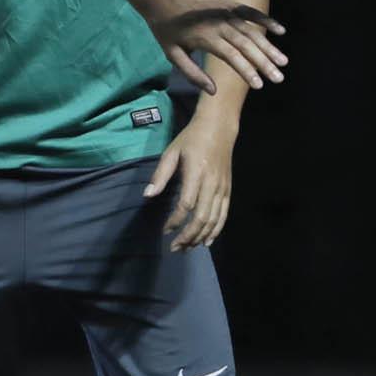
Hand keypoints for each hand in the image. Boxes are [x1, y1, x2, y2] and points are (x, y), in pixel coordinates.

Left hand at [129, 0, 287, 93]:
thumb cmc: (162, 25)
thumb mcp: (171, 53)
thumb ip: (192, 73)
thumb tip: (212, 91)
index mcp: (204, 37)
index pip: (232, 56)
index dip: (247, 71)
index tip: (259, 85)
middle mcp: (218, 23)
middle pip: (247, 45)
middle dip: (264, 62)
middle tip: (279, 78)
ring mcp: (225, 11)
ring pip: (252, 31)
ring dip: (269, 46)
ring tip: (284, 61)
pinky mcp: (227, 3)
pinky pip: (250, 12)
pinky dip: (266, 20)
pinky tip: (280, 30)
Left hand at [144, 106, 237, 250]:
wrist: (219, 128)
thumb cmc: (191, 139)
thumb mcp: (171, 152)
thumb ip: (160, 175)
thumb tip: (148, 195)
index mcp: (196, 173)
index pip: (186, 204)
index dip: (175, 220)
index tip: (164, 230)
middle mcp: (212, 183)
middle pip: (202, 217)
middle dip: (188, 236)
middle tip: (175, 247)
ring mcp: (222, 188)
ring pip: (214, 219)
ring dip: (200, 236)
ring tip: (188, 247)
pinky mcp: (228, 190)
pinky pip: (224, 215)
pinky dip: (216, 230)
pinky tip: (207, 241)